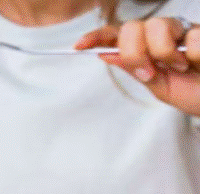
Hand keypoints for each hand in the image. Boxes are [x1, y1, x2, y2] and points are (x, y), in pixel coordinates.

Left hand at [76, 16, 199, 115]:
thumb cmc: (193, 93)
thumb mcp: (159, 87)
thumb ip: (135, 69)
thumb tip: (106, 54)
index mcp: (147, 48)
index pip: (118, 36)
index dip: (97, 37)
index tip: (79, 46)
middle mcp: (163, 35)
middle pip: (133, 28)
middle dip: (135, 52)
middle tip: (151, 71)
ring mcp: (184, 31)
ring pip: (158, 27)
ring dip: (166, 53)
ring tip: (183, 68)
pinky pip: (191, 37)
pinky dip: (196, 56)